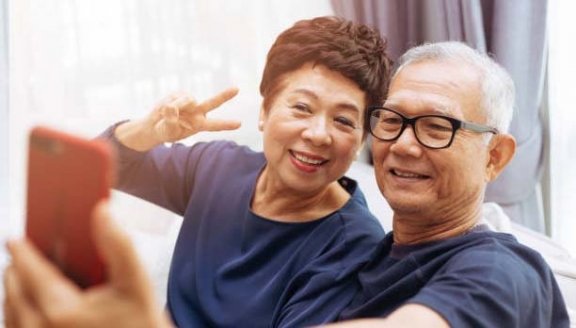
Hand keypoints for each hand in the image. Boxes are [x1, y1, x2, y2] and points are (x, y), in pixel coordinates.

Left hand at [3, 201, 172, 327]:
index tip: (15, 239)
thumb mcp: (137, 283)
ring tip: (28, 275)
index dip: (21, 250)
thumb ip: (118, 244)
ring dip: (16, 290)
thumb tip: (101, 211)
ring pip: (10, 311)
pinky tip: (32, 303)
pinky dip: (18, 312)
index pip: (28, 271)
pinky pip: (16, 327)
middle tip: (28, 254)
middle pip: (13, 289)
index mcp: (61, 310)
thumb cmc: (141, 324)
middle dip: (19, 268)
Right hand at [150, 88, 240, 141]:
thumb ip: (171, 121)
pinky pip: (173, 98)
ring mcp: (189, 101)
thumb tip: (171, 107)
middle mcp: (197, 111)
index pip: (214, 125)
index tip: (239, 124)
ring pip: (186, 100)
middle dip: (224, 96)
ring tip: (165, 114)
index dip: (226, 124)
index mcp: (198, 125)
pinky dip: (165, 104)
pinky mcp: (179, 94)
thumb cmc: (164, 131)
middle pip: (212, 103)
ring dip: (175, 106)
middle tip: (237, 89)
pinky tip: (162, 109)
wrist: (155, 125)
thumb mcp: (168, 131)